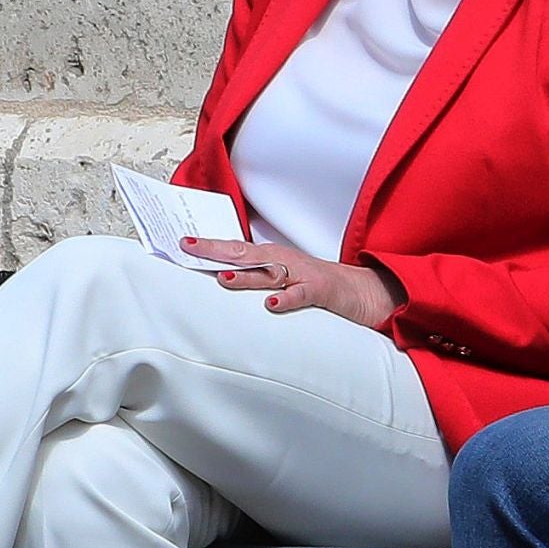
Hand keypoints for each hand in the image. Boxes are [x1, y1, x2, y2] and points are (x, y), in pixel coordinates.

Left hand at [179, 237, 400, 328]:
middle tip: (190, 247)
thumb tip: (220, 280)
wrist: (366, 292)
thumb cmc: (317, 287)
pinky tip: (271, 304)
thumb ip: (254, 279)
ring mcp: (303, 275)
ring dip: (246, 275)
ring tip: (222, 278)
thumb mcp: (282, 280)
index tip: (183, 243)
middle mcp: (284, 262)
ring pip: (270, 273)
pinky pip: (302, 294)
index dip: (210, 246)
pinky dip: (287, 298)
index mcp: (272, 259)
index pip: (235, 250)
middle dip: (216, 250)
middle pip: (245, 254)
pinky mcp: (322, 291)